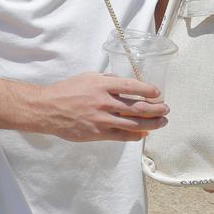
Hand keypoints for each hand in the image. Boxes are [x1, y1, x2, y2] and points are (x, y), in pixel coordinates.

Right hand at [34, 72, 168, 141]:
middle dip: (156, 109)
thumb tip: (124, 82)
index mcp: (102, 84)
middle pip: (137, 107)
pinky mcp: (97, 133)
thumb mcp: (88, 77)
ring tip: (161, 122)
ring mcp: (101, 119)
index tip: (158, 93)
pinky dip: (135, 135)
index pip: (131, 87)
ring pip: (133, 123)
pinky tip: (143, 134)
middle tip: (166, 109)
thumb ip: (107, 79)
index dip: (148, 90)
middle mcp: (104, 101)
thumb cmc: (67, 91)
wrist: (47, 109)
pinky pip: (121, 136)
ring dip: (151, 124)